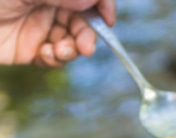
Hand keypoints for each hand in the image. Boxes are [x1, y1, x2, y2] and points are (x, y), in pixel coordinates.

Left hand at [0, 0, 115, 66]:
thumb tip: (94, 3)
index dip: (101, 5)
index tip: (108, 19)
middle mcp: (47, 2)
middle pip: (83, 19)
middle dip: (88, 33)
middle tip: (85, 45)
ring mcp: (39, 26)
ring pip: (72, 40)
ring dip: (74, 48)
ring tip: (61, 50)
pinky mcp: (31, 49)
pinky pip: (56, 57)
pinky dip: (58, 58)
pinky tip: (49, 54)